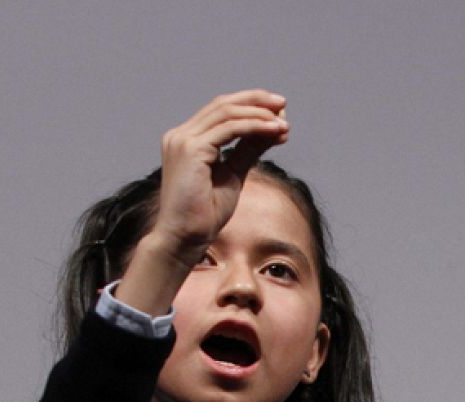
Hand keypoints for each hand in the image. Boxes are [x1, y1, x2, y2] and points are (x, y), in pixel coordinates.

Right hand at [148, 89, 289, 265]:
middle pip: (222, 104)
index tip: (278, 112)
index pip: (220, 111)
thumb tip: (273, 130)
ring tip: (284, 123)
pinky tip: (274, 130)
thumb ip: (249, 149)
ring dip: (260, 114)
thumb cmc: (205, 213)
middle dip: (256, 101)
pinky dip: (254, 126)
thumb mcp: (234, 173)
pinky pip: (229, 129)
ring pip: (227, 113)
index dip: (250, 106)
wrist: (185, 237)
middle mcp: (181, 135)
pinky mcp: (191, 150)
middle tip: (284, 105)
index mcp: (187, 140)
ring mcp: (183, 140)